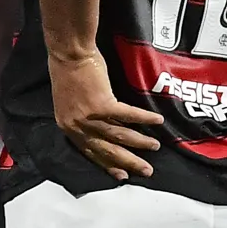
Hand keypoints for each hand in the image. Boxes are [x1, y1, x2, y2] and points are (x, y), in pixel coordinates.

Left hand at [50, 49, 157, 179]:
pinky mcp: (101, 104)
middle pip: (106, 150)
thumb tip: (103, 125)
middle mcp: (78, 126)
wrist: (68, 53)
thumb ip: (84, 118)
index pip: (90, 152)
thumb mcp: (72, 102)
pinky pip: (128, 115)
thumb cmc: (68, 71)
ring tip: (155, 147)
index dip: (107, 165)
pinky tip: (157, 122)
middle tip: (146, 171)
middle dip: (128, 162)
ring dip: (139, 143)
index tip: (122, 175)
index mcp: (69, 127)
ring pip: (119, 136)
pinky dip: (144, 119)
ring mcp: (89, 117)